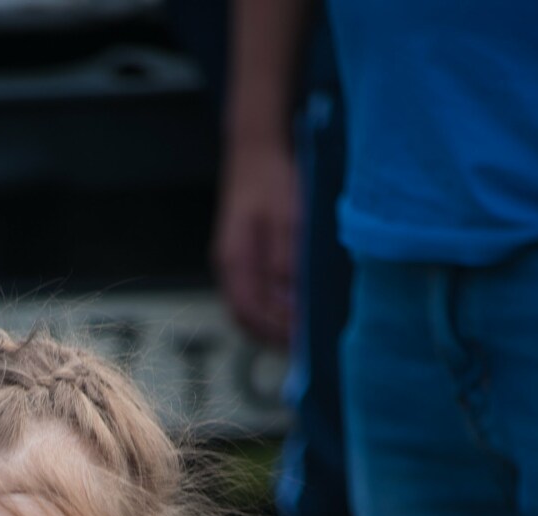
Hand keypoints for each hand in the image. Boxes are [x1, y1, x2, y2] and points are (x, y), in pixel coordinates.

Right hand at [213, 142, 298, 349]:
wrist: (257, 149)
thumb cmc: (273, 180)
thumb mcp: (288, 220)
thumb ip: (287, 263)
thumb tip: (292, 304)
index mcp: (235, 260)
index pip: (250, 313)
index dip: (277, 332)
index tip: (306, 340)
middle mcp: (229, 266)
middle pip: (245, 318)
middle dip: (274, 336)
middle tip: (307, 345)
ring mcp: (234, 262)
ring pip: (248, 309)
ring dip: (272, 324)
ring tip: (303, 331)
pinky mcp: (244, 256)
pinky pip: (253, 294)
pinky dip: (271, 309)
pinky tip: (294, 307)